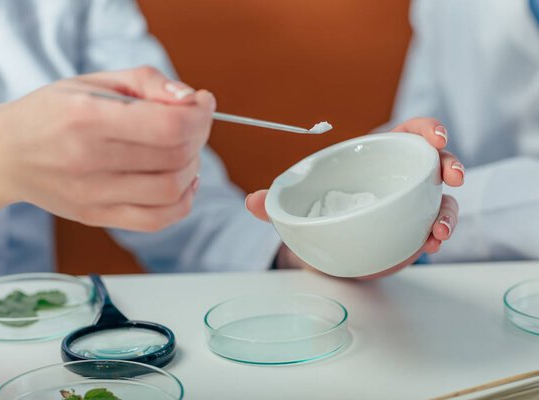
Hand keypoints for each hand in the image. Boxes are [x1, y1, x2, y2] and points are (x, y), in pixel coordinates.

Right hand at [0, 67, 215, 229]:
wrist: (4, 155)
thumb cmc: (51, 112)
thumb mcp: (93, 80)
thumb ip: (147, 83)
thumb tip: (192, 101)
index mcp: (87, 118)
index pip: (169, 126)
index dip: (199, 115)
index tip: (202, 103)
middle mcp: (89, 161)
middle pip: (176, 158)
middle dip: (198, 136)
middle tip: (191, 123)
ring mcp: (93, 195)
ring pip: (173, 190)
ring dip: (192, 167)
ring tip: (183, 150)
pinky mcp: (97, 217)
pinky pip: (158, 220)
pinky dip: (183, 201)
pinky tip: (181, 181)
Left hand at [246, 117, 462, 278]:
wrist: (328, 246)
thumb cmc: (319, 211)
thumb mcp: (298, 204)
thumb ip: (277, 202)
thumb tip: (252, 202)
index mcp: (375, 155)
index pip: (407, 132)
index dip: (426, 129)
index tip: (435, 138)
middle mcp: (399, 175)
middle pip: (434, 161)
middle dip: (449, 164)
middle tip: (452, 177)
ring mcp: (411, 202)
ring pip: (442, 197)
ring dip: (448, 211)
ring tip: (440, 231)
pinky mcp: (415, 227)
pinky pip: (435, 225)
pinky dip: (438, 233)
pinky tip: (432, 243)